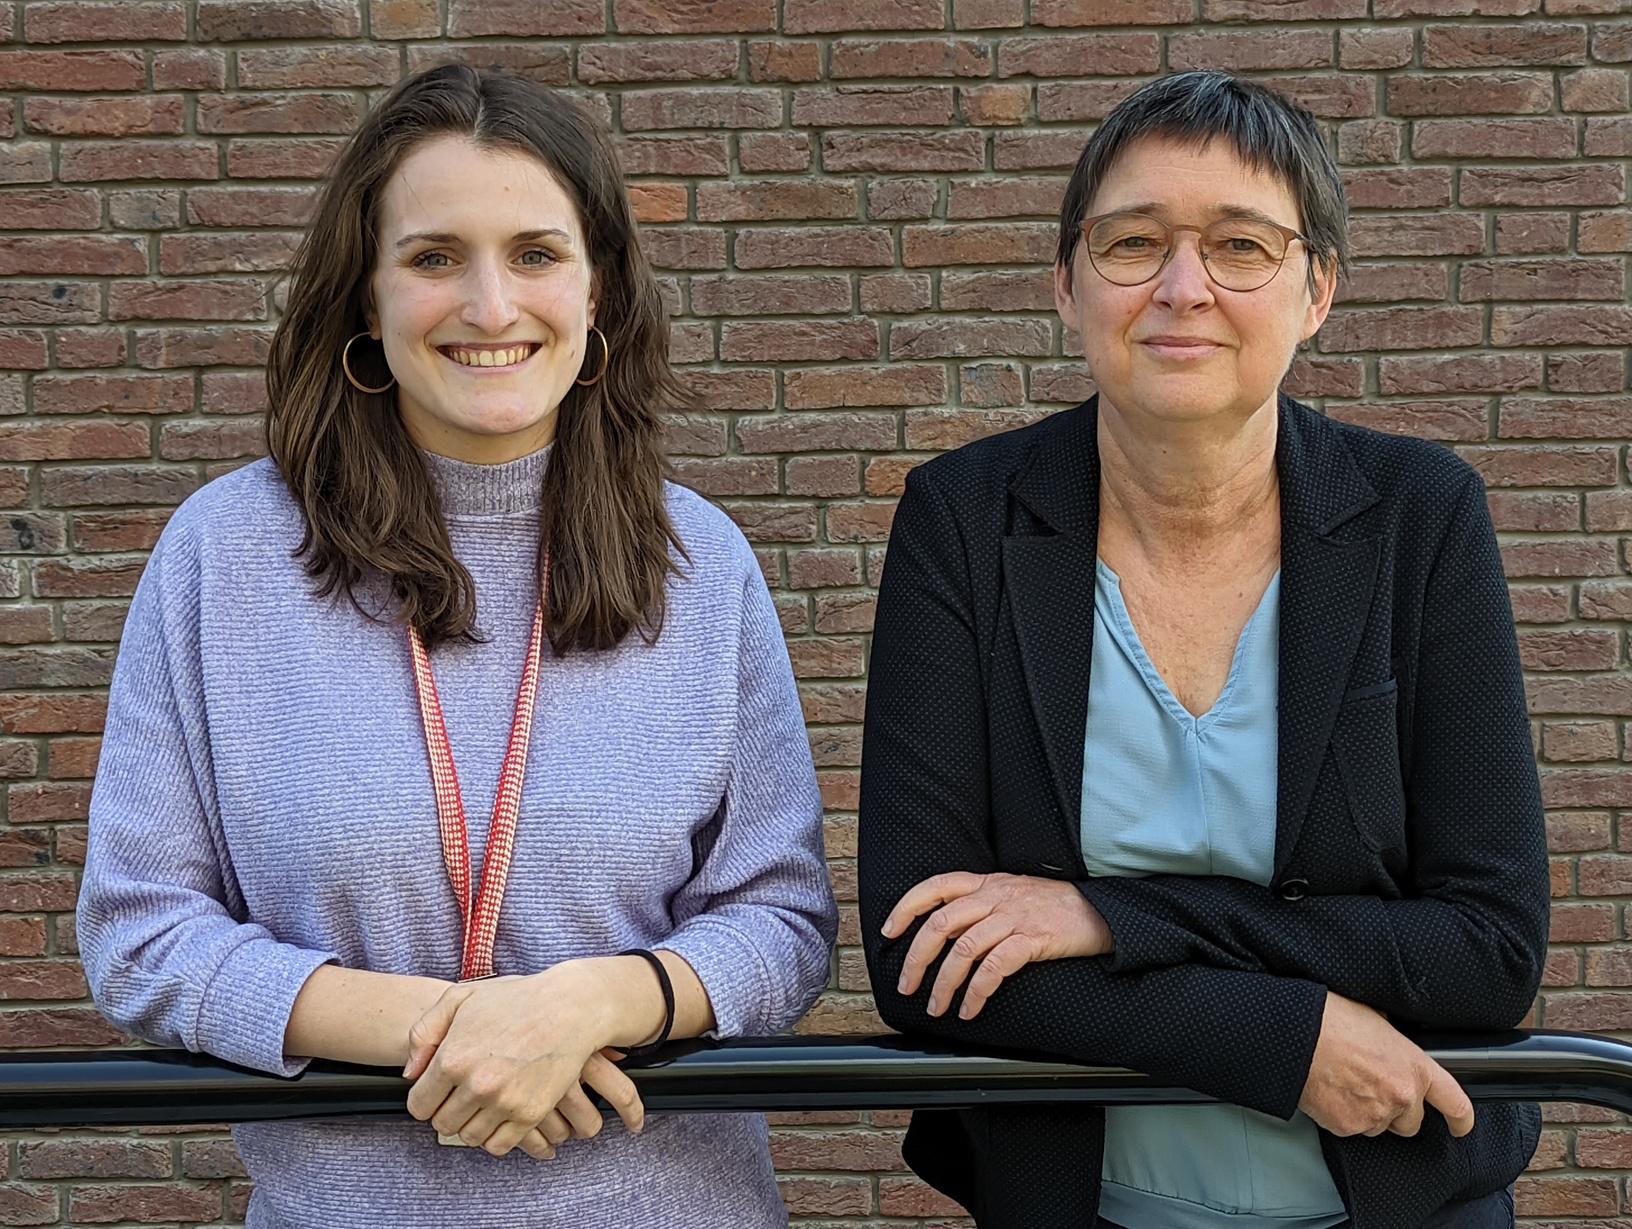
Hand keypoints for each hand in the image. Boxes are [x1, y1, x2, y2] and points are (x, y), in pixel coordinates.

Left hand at [402, 967, 645, 1157]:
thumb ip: (424, 1033)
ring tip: (485, 1100)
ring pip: (469, 1137)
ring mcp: (505, 1102)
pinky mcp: (530, 1114)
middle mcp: (476, 1084)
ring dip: (473, 1123)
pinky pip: (499, 1145)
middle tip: (464, 1093)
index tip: (440, 1089)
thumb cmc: (516, 999)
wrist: (571, 1007)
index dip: (426, 1097)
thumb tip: (411, 1074)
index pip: (418, 1106)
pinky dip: (496, 1135)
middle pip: (442, 1125)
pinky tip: (501, 1113)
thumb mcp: (461, 997)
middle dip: (448, 1111)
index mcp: (453, 1058)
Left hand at [880, 871, 1112, 1019]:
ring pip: (963, 950)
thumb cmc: (1053, 906)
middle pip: (940, 924)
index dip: (907, 907)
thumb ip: (981, 904)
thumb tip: (945, 931)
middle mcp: (995, 897)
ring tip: (937, 1007)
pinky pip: (994, 969)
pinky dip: (976, 992)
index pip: (935, 886)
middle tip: (907, 985)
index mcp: (986, 883)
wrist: (1100, 912)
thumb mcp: (1012, 893)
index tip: (890, 932)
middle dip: (916, 958)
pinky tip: (970, 1008)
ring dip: (944, 984)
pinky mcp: (1032, 941)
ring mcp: (1013, 918)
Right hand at [1299, 991, 1473, 1138]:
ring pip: (1378, 1127)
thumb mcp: (1377, 1021)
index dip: (1461, 1119)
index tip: (1459, 1126)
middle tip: (1371, 1089)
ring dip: (1367, 1113)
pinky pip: (1350, 1128)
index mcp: (1415, 1067)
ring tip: (1344, 1084)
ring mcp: (1375, 1115)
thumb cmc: (1332, 1019)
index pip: (1454, 1102)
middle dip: (1396, 1112)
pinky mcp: (1347, 1126)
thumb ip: (1394, 1044)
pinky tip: (1329, 1092)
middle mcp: (1402, 1096)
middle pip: (1411, 1123)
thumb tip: (1389, 1047)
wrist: (1296, 1034)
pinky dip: (1341, 1115)